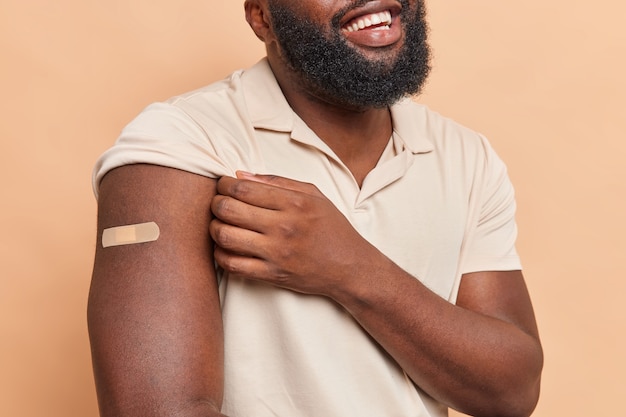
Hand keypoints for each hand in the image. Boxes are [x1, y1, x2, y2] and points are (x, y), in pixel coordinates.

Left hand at [209, 171, 376, 297]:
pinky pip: (232, 264)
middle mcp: (283, 227)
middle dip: (215, 203)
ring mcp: (276, 253)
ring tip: (219, 224)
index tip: (223, 185)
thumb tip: (240, 175)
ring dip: (214, 228)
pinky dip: (220, 255)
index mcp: (293, 203)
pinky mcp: (272, 275)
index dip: (224, 184)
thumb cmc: (332, 228)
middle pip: (228, 209)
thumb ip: (277, 182)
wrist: (349, 266)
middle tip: (218, 203)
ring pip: (225, 237)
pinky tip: (225, 247)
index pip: (242, 188)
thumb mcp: (314, 195)